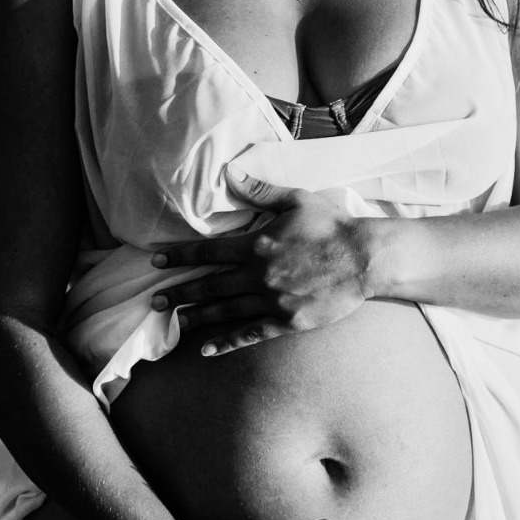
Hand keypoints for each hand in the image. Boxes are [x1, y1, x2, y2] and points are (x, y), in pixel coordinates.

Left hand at [150, 168, 373, 355]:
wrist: (364, 258)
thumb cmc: (331, 224)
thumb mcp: (296, 200)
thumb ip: (259, 191)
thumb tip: (229, 171)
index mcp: (257, 245)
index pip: (208, 252)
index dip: (180, 257)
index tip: (157, 262)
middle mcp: (259, 275)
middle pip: (210, 286)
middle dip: (180, 292)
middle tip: (155, 301)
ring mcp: (272, 301)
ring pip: (225, 312)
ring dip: (196, 317)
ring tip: (174, 322)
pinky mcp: (287, 322)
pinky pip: (250, 334)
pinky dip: (226, 342)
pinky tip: (205, 348)